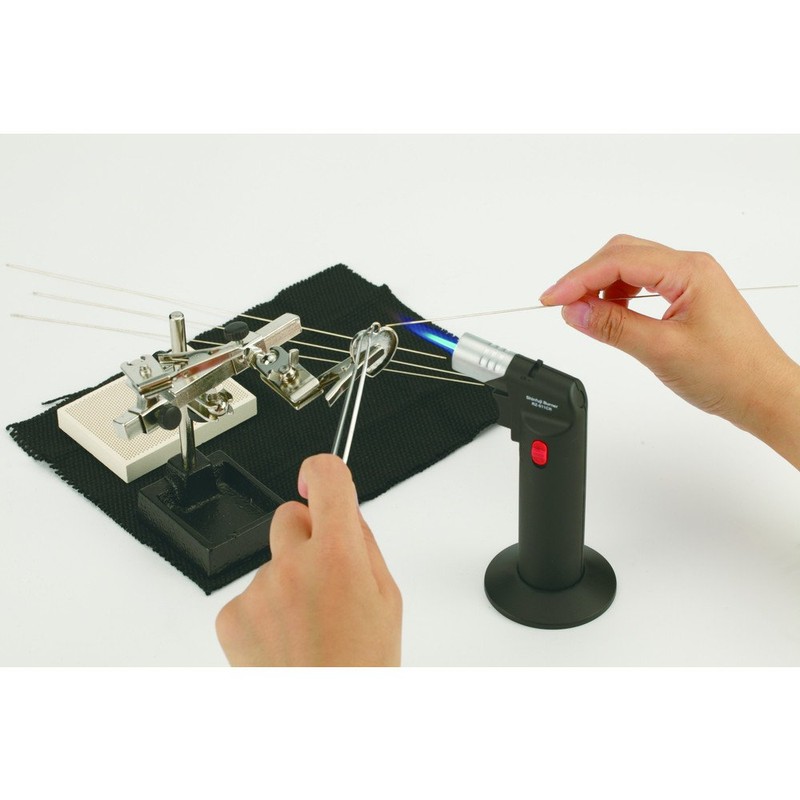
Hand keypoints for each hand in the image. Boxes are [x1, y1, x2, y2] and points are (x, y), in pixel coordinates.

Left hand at [215, 454, 401, 665]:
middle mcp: (294, 564)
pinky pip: (248, 593)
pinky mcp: (231, 614)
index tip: (318, 475)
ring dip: (286, 580)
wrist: (324, 720)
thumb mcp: (386, 600)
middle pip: (290, 516)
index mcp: (339, 556)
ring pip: (271, 561)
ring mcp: (259, 589)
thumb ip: (364, 547)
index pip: (327, 480)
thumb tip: (347, 516)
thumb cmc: (360, 669)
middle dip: (306, 536)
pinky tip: (283, 638)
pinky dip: (262, 609)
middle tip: (322, 576)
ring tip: (306, 625)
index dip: (323, 469)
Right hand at [539, 234, 799, 468]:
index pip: (618, 262)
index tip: (551, 300)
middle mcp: (690, 268)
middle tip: (559, 303)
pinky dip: (617, 296)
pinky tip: (608, 314)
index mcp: (688, 270)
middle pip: (621, 254)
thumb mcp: (661, 350)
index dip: (578, 279)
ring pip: (630, 268)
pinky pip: (643, 285)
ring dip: (600, 285)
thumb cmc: (731, 373)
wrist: (764, 395)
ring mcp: (689, 281)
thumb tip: (575, 310)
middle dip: (585, 276)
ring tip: (581, 312)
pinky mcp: (687, 298)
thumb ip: (613, 327)